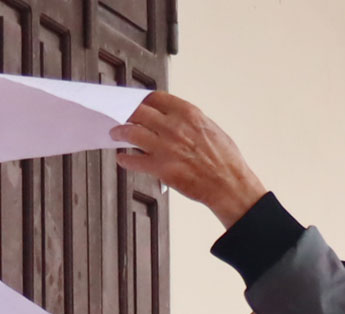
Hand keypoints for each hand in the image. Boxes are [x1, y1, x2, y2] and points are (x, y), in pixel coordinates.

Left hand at [111, 91, 267, 224]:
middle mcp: (174, 127)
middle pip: (139, 112)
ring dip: (119, 132)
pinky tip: (122, 158)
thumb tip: (174, 119)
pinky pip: (134, 160)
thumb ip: (189, 121)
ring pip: (131, 132)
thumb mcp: (210, 129)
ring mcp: (166, 147)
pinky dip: (125, 159)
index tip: (138, 102)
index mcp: (188, 114)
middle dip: (126, 112)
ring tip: (115, 133)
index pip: (156, 98)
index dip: (142, 99)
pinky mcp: (161, 168)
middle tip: (121, 115)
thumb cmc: (225, 161)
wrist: (229, 185)